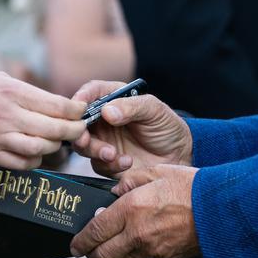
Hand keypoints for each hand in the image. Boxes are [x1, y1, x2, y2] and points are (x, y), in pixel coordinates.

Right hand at [0, 69, 86, 168]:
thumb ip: (24, 91)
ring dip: (54, 147)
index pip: (58, 105)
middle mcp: (8, 115)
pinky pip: (20, 165)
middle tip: (79, 130)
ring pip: (41, 150)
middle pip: (55, 130)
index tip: (82, 111)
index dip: (76, 111)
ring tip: (56, 141)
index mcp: (12, 91)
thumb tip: (51, 102)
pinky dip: (34, 161)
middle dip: (74, 131)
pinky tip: (34, 153)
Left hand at [70, 164, 198, 257]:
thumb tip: (114, 192)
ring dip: (111, 255)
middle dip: (91, 253)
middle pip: (103, 255)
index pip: (96, 231)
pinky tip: (137, 240)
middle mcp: (138, 233)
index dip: (81, 240)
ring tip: (110, 245)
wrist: (221, 208)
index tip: (74, 244)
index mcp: (132, 209)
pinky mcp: (165, 257)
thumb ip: (131, 181)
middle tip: (87, 247)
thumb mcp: (158, 171)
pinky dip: (133, 253)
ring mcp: (152, 249)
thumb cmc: (191, 185)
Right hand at [72, 83, 192, 176]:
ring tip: (112, 154)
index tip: (79, 106)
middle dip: (79, 131)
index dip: (81, 97)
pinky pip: (97, 164)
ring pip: (83, 145)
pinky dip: (109, 165)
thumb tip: (107, 111)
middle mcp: (105, 119)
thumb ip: (132, 107)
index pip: (92, 92)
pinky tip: (127, 163)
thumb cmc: (167, 127)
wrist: (178, 157)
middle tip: (85, 140)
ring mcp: (105, 141)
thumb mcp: (154, 111)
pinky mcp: (108, 162)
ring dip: (94, 150)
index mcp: (115, 99)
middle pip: (80, 121)